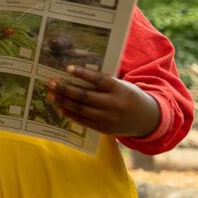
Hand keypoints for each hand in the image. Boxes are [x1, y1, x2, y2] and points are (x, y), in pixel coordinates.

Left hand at [46, 65, 160, 136]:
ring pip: (81, 109)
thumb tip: (76, 75)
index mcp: (119, 89)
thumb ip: (103, 82)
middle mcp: (114, 104)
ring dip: (63, 101)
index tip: (68, 68)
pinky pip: (83, 121)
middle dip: (65, 89)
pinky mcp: (104, 129)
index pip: (99, 80)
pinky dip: (70, 113)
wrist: (147, 119)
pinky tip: (60, 106)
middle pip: (85, 96)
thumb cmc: (128, 96)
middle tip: (51, 82)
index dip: (83, 74)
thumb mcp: (122, 86)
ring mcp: (108, 118)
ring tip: (50, 94)